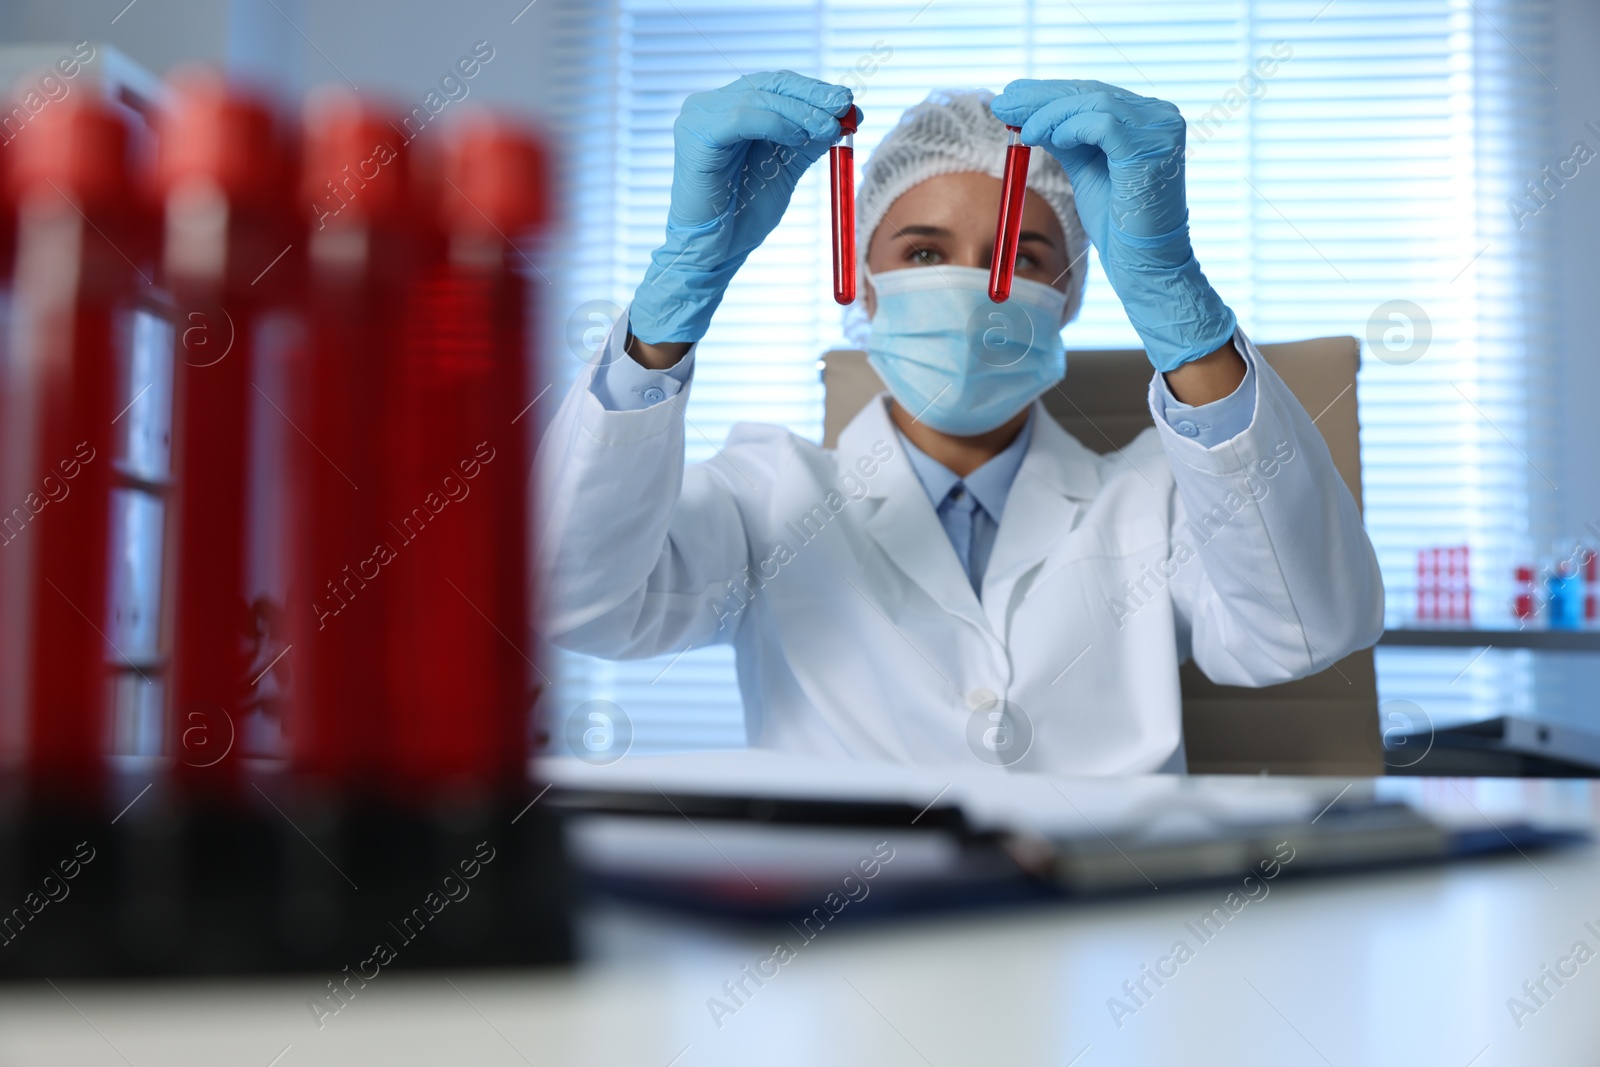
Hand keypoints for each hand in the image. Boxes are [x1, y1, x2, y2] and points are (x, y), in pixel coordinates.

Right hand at [629, 71, 856, 344]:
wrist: (715, 251)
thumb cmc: (743, 214)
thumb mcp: (785, 168)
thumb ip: (807, 141)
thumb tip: (844, 117)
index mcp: (729, 109)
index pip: (775, 85)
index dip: (813, 90)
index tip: (848, 102)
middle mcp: (710, 106)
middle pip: (769, 84)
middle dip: (812, 95)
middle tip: (845, 105)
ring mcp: (698, 117)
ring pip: (759, 97)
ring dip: (801, 112)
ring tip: (829, 128)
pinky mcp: (696, 134)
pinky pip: (743, 118)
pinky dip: (776, 123)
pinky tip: (798, 138)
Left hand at [991, 79, 1235, 371]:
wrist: (1142, 264)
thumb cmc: (1117, 224)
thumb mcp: (1084, 169)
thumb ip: (1065, 140)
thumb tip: (1028, 114)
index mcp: (1147, 119)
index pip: (1093, 94)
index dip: (1049, 93)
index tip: (1011, 96)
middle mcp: (1160, 117)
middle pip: (1092, 92)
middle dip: (1041, 96)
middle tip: (1003, 102)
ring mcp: (1160, 130)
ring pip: (1094, 103)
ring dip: (1049, 113)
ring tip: (1019, 130)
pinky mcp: (1150, 149)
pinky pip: (1101, 124)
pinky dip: (1066, 127)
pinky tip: (1040, 137)